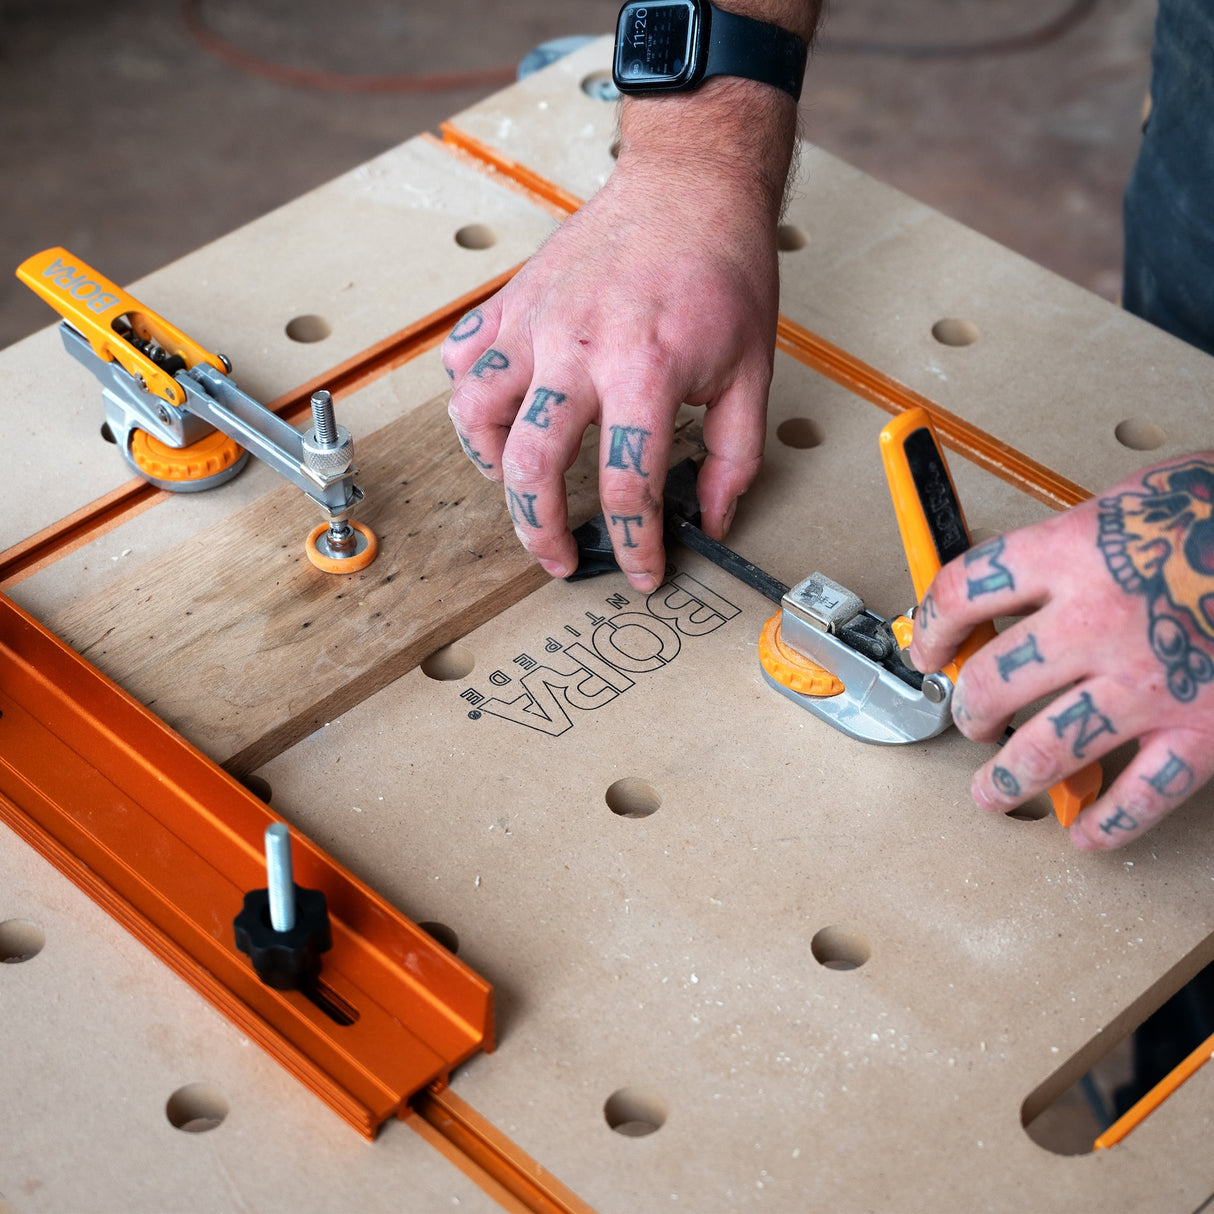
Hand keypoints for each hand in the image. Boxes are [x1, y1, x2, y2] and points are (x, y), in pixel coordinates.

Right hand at [442, 83, 795, 591]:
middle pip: (532, 465)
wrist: (691, 185)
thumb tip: (713, 519)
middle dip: (540, 531)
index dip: (634, 546)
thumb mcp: (751, 371)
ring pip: (476, 413)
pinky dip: (469, 397)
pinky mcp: (512, 301)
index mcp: (645, 370)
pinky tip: (497, 417)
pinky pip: (463, 359)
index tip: (640, 571)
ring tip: (517, 489)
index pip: (627, 485)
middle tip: (559, 558)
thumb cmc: (723, 270)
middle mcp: (578, 348)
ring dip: (491, 467)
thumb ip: (733, 456)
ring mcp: (535, 322)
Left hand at [909, 454, 1213, 849]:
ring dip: (1006, 779)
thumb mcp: (1139, 497)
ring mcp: (1148, 683)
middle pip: (994, 680)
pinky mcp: (1202, 730)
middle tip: (969, 716)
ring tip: (991, 791)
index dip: (932, 622)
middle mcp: (1097, 621)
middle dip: (968, 707)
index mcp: (1075, 552)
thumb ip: (1075, 538)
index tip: (929, 644)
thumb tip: (1021, 578)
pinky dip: (1107, 824)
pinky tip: (1084, 831)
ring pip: (1045, 750)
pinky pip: (1140, 796)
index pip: (968, 590)